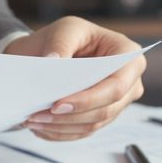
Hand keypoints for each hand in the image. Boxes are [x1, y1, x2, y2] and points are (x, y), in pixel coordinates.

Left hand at [4, 16, 146, 140]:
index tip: (57, 105)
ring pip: (92, 124)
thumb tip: (52, 62)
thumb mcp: (64, 29)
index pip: (116, 86)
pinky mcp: (100, 116)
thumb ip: (61, 44)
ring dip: (60, 127)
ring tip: (32, 121)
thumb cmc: (64, 37)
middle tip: (36, 116)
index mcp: (129, 56)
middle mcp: (129, 82)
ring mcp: (116, 103)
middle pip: (105, 110)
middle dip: (69, 117)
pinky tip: (39, 128)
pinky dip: (59, 133)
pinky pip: (82, 132)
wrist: (51, 50)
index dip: (88, 99)